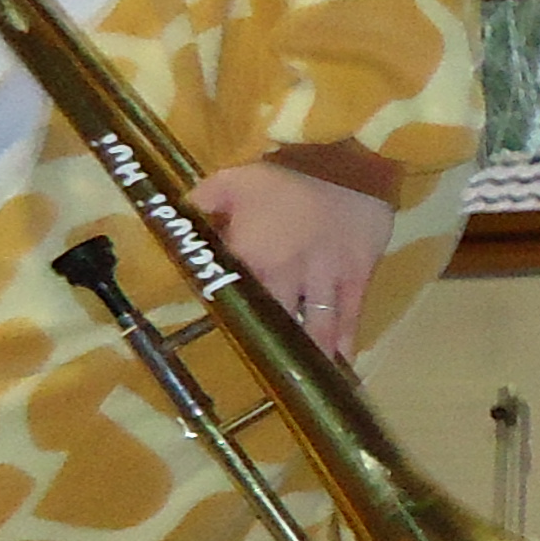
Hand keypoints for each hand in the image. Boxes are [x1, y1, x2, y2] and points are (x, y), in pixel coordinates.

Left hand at [194, 162, 394, 360]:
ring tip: (308, 381)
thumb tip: (181, 216)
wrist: (346, 159)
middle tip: (270, 374)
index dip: (233, 321)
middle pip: (277, 322)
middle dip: (274, 348)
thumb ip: (204, 201)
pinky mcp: (358, 275)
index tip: (229, 341)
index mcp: (251, 258)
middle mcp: (287, 278)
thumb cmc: (286, 171)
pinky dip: (346, 339)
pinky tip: (343, 362)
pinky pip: (351, 313)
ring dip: (311, 354)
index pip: (235, 297)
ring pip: (317, 326)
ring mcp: (325, 280)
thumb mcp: (232, 179)